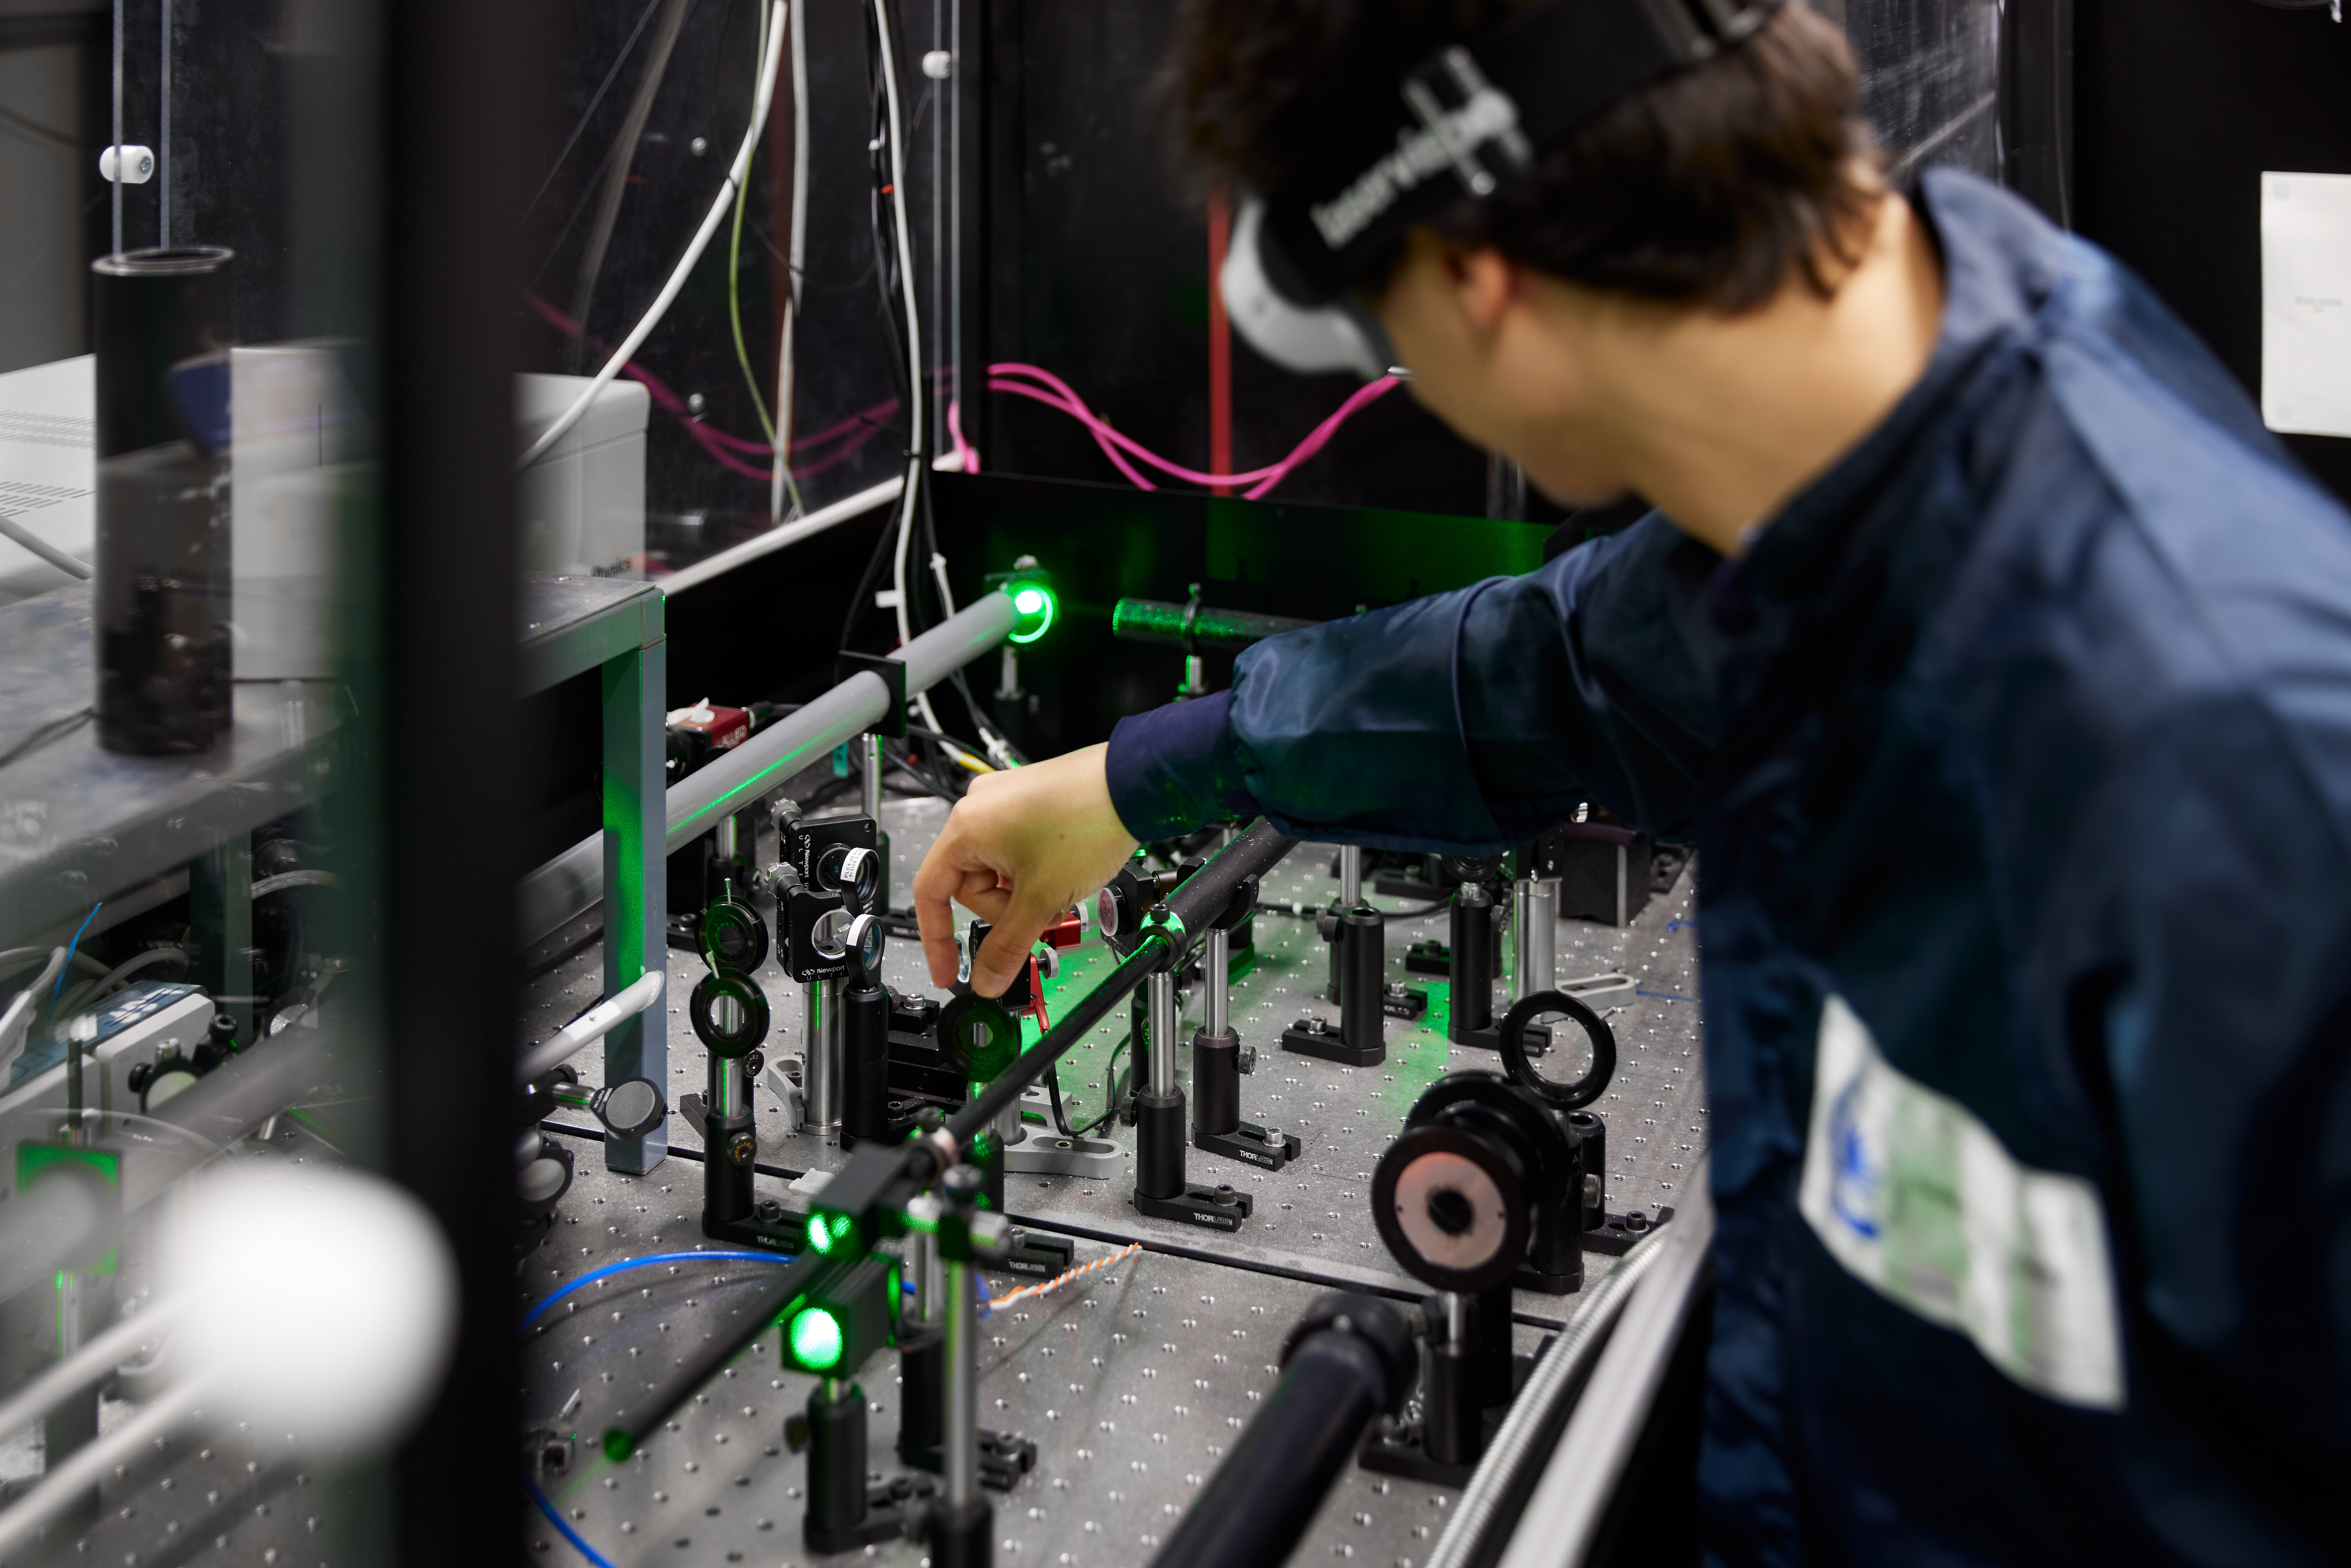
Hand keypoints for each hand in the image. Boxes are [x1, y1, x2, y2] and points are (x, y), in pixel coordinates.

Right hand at [912, 743, 1138, 996]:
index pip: (932, 893)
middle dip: (1007, 909)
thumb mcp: (1042, 898)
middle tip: (1040, 912)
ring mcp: (1004, 802)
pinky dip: (1035, 873)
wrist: (1134, 786)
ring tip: (1058, 889)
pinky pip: (1017, 852)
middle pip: (972, 886)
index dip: (938, 939)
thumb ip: (1009, 946)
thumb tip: (987, 979)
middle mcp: (979, 809)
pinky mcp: (1029, 802)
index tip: (951, 971)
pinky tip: (1062, 874)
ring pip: (998, 872)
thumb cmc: (1088, 823)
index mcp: (966, 827)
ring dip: (1025, 893)